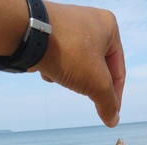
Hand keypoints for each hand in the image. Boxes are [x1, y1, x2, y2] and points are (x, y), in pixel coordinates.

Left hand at [36, 3, 125, 127]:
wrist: (27, 34)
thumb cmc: (70, 53)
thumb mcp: (97, 83)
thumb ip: (108, 103)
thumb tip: (113, 120)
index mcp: (109, 28)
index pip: (118, 70)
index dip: (116, 95)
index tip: (111, 113)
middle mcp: (91, 22)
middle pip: (98, 67)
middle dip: (90, 84)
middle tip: (87, 98)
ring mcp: (69, 25)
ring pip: (79, 64)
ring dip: (73, 77)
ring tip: (65, 79)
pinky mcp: (50, 31)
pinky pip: (61, 57)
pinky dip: (57, 68)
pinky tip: (49, 71)